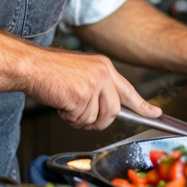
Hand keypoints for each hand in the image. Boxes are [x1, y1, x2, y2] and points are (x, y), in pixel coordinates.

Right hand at [25, 49, 160, 129]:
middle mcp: (102, 74)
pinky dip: (68, 117)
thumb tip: (109, 109)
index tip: (155, 113)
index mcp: (105, 67)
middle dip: (99, 121)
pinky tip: (61, 103)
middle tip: (84, 117)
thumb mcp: (82, 73)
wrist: (31, 66)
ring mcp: (93, 85)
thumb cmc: (51, 71)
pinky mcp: (81, 96)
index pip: (129, 90)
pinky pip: (80, 120)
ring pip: (95, 118)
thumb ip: (99, 88)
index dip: (143, 105)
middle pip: (113, 111)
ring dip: (79, 118)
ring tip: (67, 103)